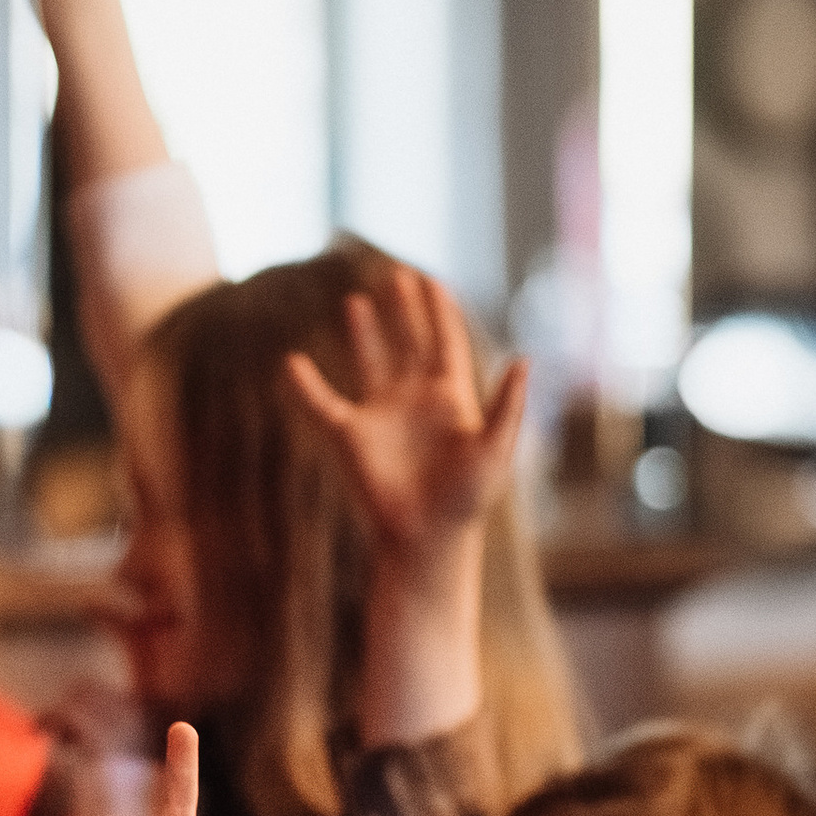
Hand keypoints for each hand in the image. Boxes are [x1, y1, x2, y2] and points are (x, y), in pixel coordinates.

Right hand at [285, 269, 527, 566]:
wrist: (428, 539)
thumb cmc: (467, 500)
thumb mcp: (495, 450)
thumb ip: (508, 405)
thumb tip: (524, 359)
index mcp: (450, 397)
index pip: (444, 341)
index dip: (439, 311)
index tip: (432, 280)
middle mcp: (414, 399)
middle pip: (408, 343)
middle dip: (403, 311)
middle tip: (396, 277)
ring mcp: (382, 415)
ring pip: (369, 362)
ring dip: (364, 333)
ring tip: (356, 302)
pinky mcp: (352, 437)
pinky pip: (322, 404)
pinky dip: (305, 386)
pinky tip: (291, 363)